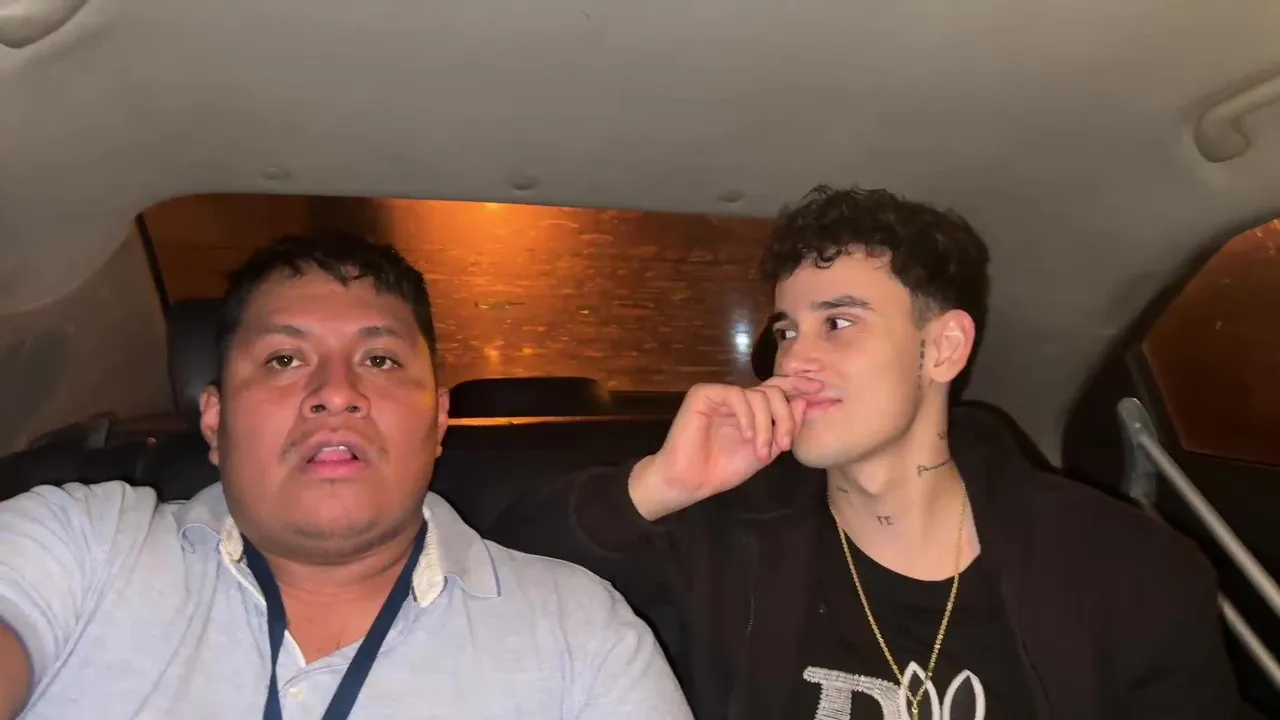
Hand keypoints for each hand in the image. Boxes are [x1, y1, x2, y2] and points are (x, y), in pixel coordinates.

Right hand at [629, 376, 822, 519]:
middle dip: (785, 417)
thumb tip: (804, 402)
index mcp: (752, 408)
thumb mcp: (765, 451)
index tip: (820, 390)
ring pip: (758, 395)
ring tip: (762, 451)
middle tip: (784, 444)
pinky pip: (736, 395)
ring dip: (766, 425)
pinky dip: (747, 417)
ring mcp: (721, 394)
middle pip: (774, 391)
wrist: (690, 481)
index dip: (799, 386)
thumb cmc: (723, 469)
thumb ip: (783, 428)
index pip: (778, 389)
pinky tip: (747, 437)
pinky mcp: (704, 393)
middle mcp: (738, 397)